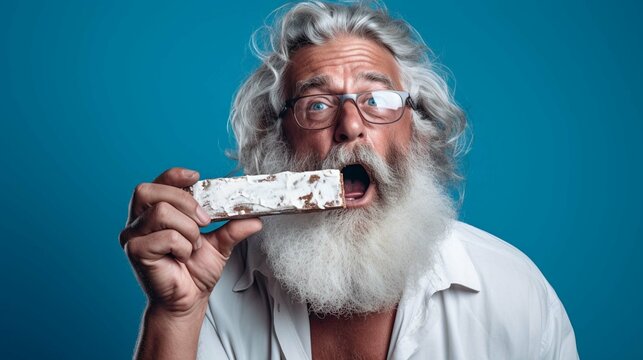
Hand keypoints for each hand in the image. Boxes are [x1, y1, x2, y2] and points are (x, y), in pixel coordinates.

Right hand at [119, 167, 261, 315]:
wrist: (188, 300)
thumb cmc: (194, 271)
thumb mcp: (220, 244)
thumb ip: (233, 227)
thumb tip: (255, 218)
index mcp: (153, 212)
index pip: (157, 183)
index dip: (174, 176)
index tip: (197, 176)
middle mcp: (138, 221)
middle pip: (150, 191)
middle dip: (185, 201)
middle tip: (205, 221)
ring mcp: (133, 236)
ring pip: (161, 212)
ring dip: (187, 229)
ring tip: (193, 245)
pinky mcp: (135, 252)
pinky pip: (164, 236)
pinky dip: (182, 245)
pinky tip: (182, 257)